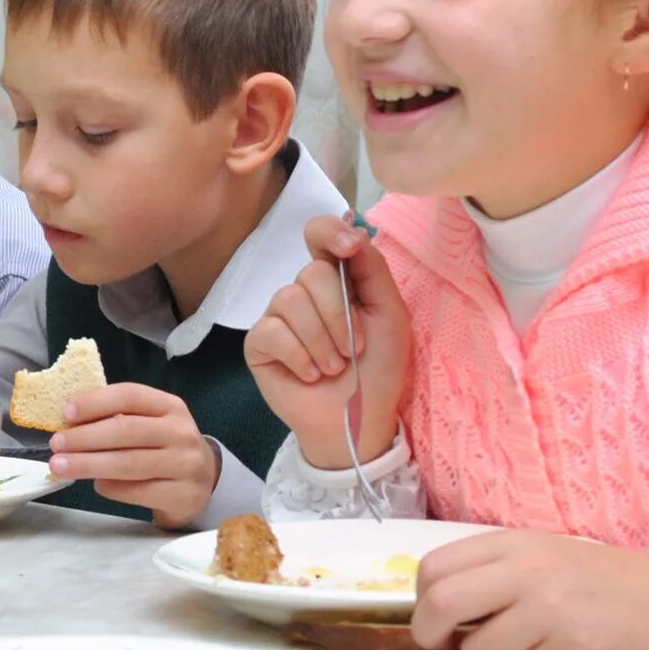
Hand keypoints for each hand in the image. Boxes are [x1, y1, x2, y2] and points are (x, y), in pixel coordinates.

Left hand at [49, 383, 219, 528]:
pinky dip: (111, 488)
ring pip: (130, 463)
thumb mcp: (151, 424)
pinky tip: (96, 484)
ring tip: (61, 466)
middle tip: (56, 444)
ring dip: (89, 464)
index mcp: (170, 406)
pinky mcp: (182, 495)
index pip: (131, 395)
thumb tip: (69, 422)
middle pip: (127, 430)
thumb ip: (119, 418)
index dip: (96, 402)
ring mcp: (185, 465)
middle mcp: (181, 432)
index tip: (66, 412)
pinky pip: (138, 491)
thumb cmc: (164, 448)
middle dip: (86, 437)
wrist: (203, 483)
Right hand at [245, 215, 407, 469]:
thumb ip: (372, 269)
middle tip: (353, 350)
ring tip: (334, 368)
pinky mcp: (259, 344)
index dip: (329, 232)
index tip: (349, 247)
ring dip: (322, 341)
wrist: (358, 418)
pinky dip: (300, 356)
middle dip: (339, 315)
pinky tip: (311, 375)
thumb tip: (354, 231)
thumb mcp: (390, 314)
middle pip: (311, 273)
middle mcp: (304, 292)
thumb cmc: (378, 368)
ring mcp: (278, 317)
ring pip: (290, 300)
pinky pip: (272, 332)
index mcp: (337, 279)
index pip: (319, 234)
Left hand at [410, 531, 648, 649]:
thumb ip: (489, 573)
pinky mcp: (571, 646)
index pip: (434, 567)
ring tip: (521, 648)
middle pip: (441, 602)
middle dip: (429, 633)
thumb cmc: (593, 581)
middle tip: (444, 646)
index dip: (421, 599)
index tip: (434, 617)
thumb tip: (435, 610)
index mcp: (511, 543)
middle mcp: (525, 571)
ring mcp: (548, 609)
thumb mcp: (538, 556)